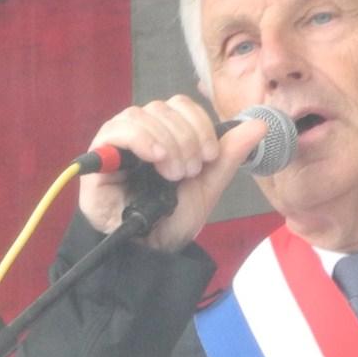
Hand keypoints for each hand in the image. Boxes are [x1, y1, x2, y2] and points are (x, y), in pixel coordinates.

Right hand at [79, 95, 266, 251]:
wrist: (147, 251)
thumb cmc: (171, 221)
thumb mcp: (207, 187)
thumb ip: (229, 156)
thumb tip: (259, 125)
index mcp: (164, 135)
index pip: (180, 105)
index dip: (199, 124)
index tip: (210, 155)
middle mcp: (139, 133)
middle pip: (163, 108)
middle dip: (185, 139)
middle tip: (190, 172)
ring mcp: (116, 143)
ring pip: (142, 115)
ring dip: (167, 142)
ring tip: (173, 174)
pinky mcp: (98, 157)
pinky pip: (117, 131)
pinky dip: (141, 139)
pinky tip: (156, 157)